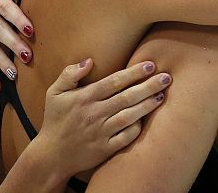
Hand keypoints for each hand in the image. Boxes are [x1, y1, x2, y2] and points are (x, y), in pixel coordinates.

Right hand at [34, 59, 171, 178]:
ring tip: (162, 95)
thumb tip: (89, 61)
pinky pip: (126, 137)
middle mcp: (95, 113)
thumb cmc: (55, 120)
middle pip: (127, 97)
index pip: (114, 81)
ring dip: (147, 105)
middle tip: (166, 78)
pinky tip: (147, 119)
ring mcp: (101, 132)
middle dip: (148, 86)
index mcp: (85, 98)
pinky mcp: (105, 149)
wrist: (51, 155)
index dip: (134, 72)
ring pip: (129, 116)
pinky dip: (137, 128)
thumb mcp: (55, 93)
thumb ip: (69, 74)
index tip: (150, 64)